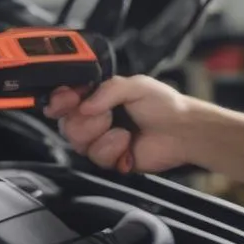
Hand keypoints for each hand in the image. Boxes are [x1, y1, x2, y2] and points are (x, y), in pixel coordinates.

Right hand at [45, 75, 194, 173]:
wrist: (183, 132)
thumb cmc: (163, 105)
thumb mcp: (135, 85)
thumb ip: (107, 90)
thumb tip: (85, 105)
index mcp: (96, 97)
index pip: (64, 99)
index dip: (60, 101)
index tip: (67, 101)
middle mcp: (94, 118)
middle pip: (66, 124)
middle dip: (86, 121)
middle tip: (107, 114)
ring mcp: (100, 139)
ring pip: (78, 142)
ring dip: (101, 135)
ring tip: (122, 130)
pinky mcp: (108, 158)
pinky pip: (96, 158)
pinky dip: (112, 150)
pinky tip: (127, 143)